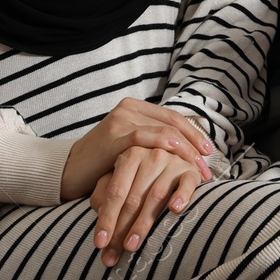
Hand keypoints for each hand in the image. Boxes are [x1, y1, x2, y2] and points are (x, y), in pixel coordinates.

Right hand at [60, 97, 215, 203]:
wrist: (70, 171)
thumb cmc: (104, 164)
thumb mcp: (132, 148)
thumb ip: (154, 142)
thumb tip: (189, 152)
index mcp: (136, 108)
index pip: (174, 118)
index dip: (194, 134)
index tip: (209, 153)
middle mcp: (129, 108)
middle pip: (173, 123)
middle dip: (194, 145)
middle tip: (207, 166)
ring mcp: (121, 120)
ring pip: (164, 130)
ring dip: (185, 151)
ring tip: (197, 169)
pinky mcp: (113, 135)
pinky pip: (144, 137)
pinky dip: (164, 145)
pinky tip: (177, 153)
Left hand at [90, 147, 204, 266]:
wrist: (175, 157)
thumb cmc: (142, 174)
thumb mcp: (119, 179)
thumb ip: (104, 193)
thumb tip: (98, 213)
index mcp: (131, 155)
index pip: (116, 192)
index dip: (107, 219)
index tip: (99, 243)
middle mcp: (152, 156)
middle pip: (134, 198)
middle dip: (121, 229)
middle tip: (112, 256)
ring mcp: (173, 162)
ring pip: (156, 196)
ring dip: (143, 223)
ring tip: (131, 246)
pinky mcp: (192, 171)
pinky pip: (187, 185)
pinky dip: (181, 196)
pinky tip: (174, 210)